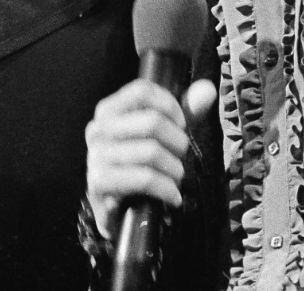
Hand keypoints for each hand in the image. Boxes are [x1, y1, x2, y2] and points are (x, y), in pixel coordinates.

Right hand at [84, 78, 216, 241]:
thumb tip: (208, 89)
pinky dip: (166, 189)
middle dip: (177, 143)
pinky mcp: (98, 183)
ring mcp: (95, 155)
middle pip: (152, 122)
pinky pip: (144, 178)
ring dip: (174, 170)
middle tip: (181, 158)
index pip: (141, 91)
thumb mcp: (164, 137)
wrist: (120, 214)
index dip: (170, 106)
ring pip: (151, 152)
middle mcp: (98, 129)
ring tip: (176, 179)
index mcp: (109, 111)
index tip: (181, 125)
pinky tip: (172, 196)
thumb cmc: (141, 168)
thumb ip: (186, 112)